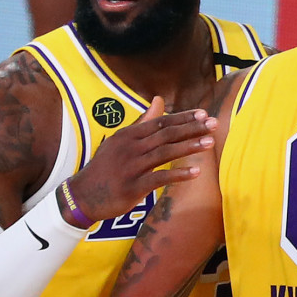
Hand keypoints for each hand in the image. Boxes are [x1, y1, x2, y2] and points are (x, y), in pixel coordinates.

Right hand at [62, 96, 215, 224]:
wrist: (81, 196)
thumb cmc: (105, 167)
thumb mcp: (120, 141)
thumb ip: (142, 122)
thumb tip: (159, 100)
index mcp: (128, 135)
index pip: (160, 122)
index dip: (183, 118)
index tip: (204, 114)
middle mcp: (130, 147)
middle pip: (166, 134)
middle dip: (192, 128)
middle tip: (215, 124)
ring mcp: (131, 167)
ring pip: (165, 153)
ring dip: (189, 147)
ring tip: (210, 143)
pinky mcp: (133, 187)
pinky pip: (159, 178)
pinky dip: (178, 175)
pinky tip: (196, 172)